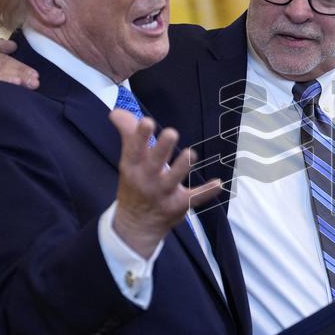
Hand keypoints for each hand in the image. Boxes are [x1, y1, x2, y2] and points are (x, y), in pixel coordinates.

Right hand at [109, 109, 221, 256]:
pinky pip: (194, 198)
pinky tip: (218, 184)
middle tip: (172, 133)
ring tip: (190, 153)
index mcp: (133, 166)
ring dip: (181, 167)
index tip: (147, 121)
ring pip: (173, 179)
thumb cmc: (135, 183)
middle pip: (154, 163)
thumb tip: (116, 112)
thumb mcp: (129, 161)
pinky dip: (207, 192)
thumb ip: (128, 133)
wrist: (136, 223)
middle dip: (162, 148)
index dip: (140, 136)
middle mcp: (147, 180)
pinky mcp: (178, 205)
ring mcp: (163, 193)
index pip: (134, 149)